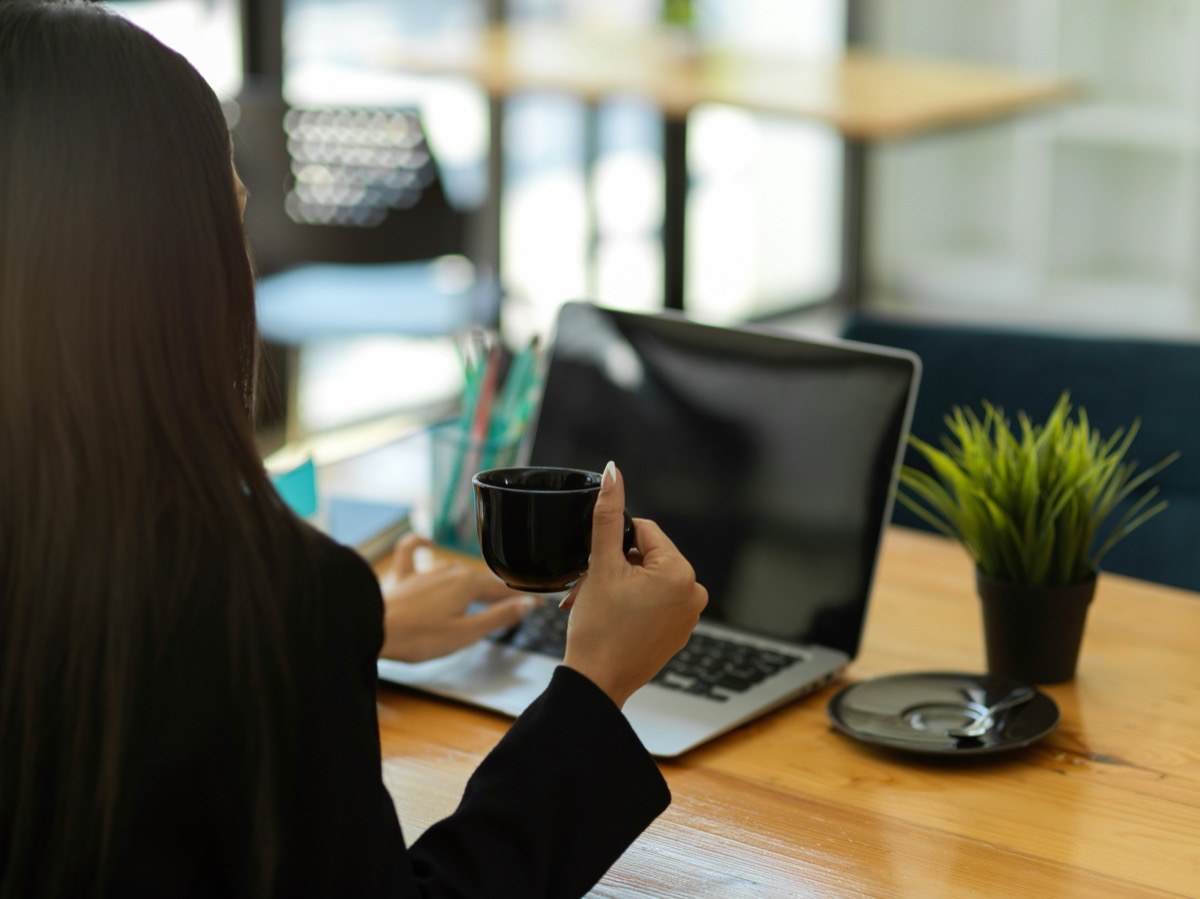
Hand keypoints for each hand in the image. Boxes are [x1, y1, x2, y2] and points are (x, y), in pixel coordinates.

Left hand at [379, 534, 537, 661]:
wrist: (375, 630)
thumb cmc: (419, 637)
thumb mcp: (466, 634)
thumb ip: (498, 617)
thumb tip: (525, 604)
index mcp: (468, 584)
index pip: (502, 590)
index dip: (519, 599)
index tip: (535, 605)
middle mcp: (450, 571)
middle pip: (481, 580)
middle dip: (497, 592)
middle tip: (512, 605)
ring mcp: (426, 571)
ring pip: (456, 570)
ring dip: (471, 580)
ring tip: (483, 591)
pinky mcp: (404, 576)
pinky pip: (412, 551)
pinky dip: (420, 544)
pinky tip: (426, 540)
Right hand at [561, 462, 707, 707]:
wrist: (595, 684)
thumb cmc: (599, 631)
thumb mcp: (600, 565)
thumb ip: (608, 515)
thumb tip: (613, 474)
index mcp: (680, 573)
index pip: (644, 532)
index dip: (615, 544)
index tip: (599, 567)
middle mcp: (693, 593)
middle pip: (645, 556)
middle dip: (615, 566)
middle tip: (593, 588)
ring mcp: (688, 617)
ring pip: (646, 579)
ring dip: (619, 585)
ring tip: (599, 605)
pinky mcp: (677, 633)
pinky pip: (653, 603)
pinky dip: (630, 605)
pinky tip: (613, 620)